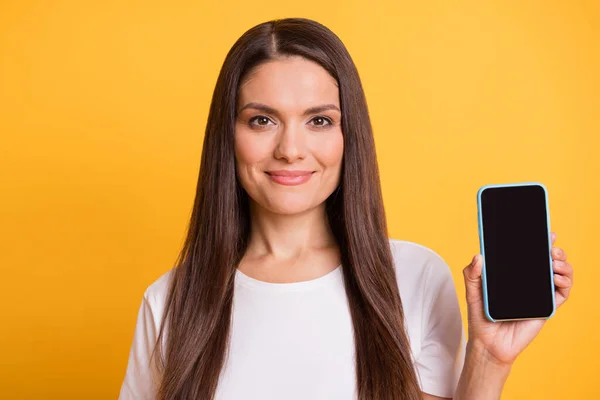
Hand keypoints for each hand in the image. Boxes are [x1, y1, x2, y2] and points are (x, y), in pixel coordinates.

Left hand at [462, 232, 573, 365]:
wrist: (488, 342)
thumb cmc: (481, 316)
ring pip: (559, 274)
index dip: (539, 242)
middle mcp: (529, 282)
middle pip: (548, 261)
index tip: (546, 232)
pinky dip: (564, 284)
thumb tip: (478, 256)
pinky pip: (561, 294)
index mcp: (513, 274)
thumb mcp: (473, 291)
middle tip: (551, 248)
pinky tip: (557, 279)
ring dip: (563, 264)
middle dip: (555, 250)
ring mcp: (539, 294)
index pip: (529, 254)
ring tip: (554, 262)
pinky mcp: (546, 308)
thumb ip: (472, 274)